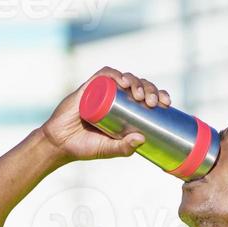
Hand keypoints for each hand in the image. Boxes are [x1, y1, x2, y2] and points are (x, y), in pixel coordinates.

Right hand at [41, 67, 170, 162]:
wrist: (59, 144)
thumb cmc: (85, 147)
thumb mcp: (109, 150)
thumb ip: (124, 148)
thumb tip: (143, 139)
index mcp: (125, 109)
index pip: (146, 96)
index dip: (159, 95)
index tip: (167, 104)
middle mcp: (116, 97)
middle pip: (138, 85)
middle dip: (150, 89)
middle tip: (153, 102)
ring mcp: (102, 91)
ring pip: (124, 78)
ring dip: (136, 82)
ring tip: (140, 95)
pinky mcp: (89, 88)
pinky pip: (104, 75)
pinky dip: (115, 74)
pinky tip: (123, 81)